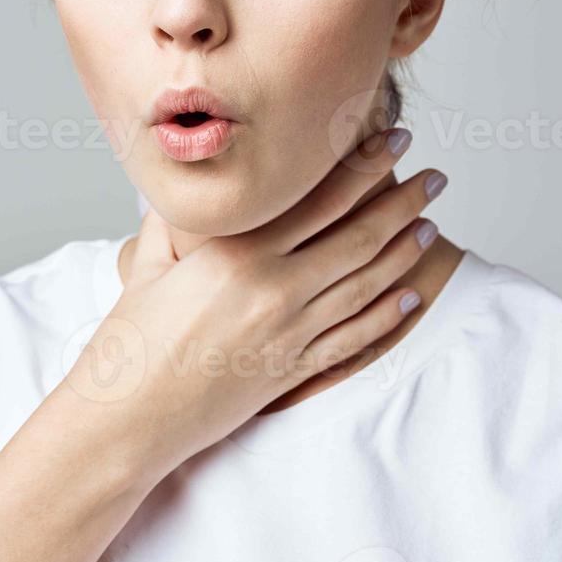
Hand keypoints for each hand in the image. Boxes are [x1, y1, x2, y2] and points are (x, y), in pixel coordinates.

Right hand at [58, 127, 443, 478]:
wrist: (126, 420)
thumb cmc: (127, 343)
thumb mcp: (144, 266)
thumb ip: (173, 223)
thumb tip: (185, 190)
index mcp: (236, 254)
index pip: (320, 198)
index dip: (367, 167)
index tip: (397, 142)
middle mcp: (272, 290)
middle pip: (358, 238)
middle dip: (403, 204)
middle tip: (436, 180)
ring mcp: (287, 335)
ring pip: (365, 286)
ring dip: (404, 254)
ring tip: (430, 227)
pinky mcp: (291, 373)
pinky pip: (353, 340)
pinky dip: (387, 317)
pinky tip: (409, 297)